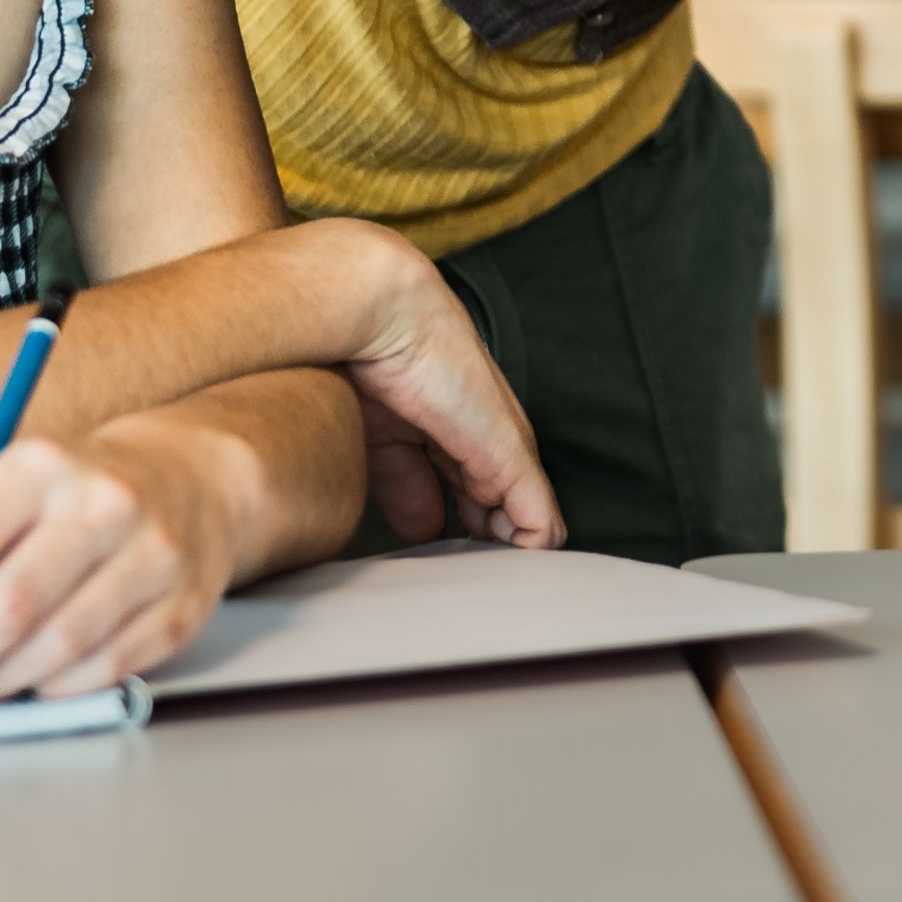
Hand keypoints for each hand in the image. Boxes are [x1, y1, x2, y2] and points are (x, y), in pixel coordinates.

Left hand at [0, 419, 240, 701]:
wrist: (195, 478)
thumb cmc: (75, 496)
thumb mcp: (12, 493)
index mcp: (40, 467)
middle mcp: (103, 503)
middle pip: (5, 609)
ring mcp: (154, 554)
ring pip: (53, 650)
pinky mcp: (184, 605)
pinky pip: (101, 671)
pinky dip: (53, 688)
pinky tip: (34, 678)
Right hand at [340, 233, 564, 548]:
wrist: (383, 320)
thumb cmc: (367, 367)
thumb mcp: (382, 442)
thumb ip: (405, 486)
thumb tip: (424, 531)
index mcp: (450, 430)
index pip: (473, 491)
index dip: (467, 527)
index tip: (456, 561)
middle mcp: (483, 436)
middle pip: (501, 505)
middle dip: (492, 542)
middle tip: (484, 579)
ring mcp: (501, 444)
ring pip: (525, 513)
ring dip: (514, 549)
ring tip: (509, 581)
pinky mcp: (509, 455)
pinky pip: (534, 513)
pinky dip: (534, 542)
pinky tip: (532, 562)